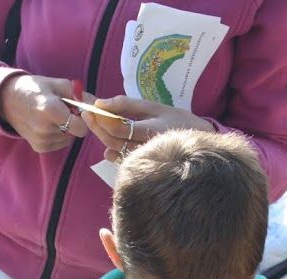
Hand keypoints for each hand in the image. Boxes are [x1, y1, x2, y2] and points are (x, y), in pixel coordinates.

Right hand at [0, 74, 87, 152]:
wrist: (9, 100)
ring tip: (53, 116)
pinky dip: (59, 135)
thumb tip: (97, 104)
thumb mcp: (58, 84)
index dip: (84, 119)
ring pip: (69, 139)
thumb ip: (80, 95)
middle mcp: (44, 128)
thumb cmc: (36, 89)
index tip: (79, 110)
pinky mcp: (39, 147)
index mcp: (50, 110)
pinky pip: (60, 144)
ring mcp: (41, 140)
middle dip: (75, 122)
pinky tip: (48, 124)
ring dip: (66, 129)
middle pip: (76, 133)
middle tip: (64, 110)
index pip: (81, 127)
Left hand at [82, 96, 212, 161]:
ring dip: (101, 137)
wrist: (199, 148)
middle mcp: (148, 147)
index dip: (102, 119)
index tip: (91, 108)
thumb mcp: (155, 107)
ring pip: (114, 150)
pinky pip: (120, 160)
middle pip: (113, 140)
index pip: (119, 127)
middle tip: (87, 114)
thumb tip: (100, 103)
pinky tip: (108, 142)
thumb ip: (126, 104)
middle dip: (97, 127)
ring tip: (95, 123)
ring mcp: (145, 160)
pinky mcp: (143, 167)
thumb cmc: (178, 121)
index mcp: (152, 130)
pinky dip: (111, 150)